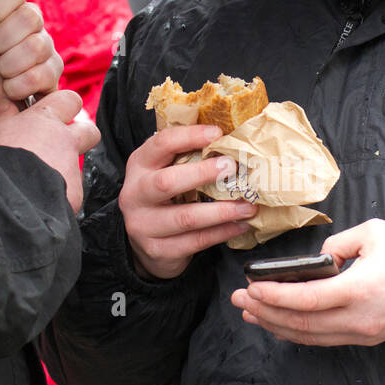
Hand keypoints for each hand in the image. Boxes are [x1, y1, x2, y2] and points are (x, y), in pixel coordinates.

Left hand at [0, 0, 62, 132]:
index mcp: (6, 10)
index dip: (0, 7)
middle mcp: (31, 27)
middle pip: (31, 17)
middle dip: (1, 41)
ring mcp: (46, 52)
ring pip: (39, 47)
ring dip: (9, 67)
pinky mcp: (53, 78)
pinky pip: (44, 74)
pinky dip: (19, 86)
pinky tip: (10, 91)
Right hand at [0, 90, 99, 211]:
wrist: (3, 195)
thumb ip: (9, 122)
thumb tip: (8, 111)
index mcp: (43, 120)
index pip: (68, 99)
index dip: (65, 108)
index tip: (55, 117)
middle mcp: (64, 140)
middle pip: (89, 131)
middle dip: (81, 140)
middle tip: (61, 151)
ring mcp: (73, 168)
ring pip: (76, 169)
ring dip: (63, 175)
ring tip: (40, 186)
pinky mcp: (75, 194)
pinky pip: (71, 194)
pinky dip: (59, 198)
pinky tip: (40, 204)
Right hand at [120, 124, 259, 279]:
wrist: (141, 243)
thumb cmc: (161, 197)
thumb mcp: (164, 170)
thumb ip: (187, 156)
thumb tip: (229, 141)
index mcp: (139, 166)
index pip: (160, 144)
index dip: (189, 137)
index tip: (217, 134)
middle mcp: (135, 194)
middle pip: (167, 182)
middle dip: (203, 174)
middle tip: (232, 168)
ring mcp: (143, 225)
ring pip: (186, 218)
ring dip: (222, 211)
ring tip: (248, 206)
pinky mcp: (158, 250)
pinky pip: (195, 241)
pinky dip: (221, 233)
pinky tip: (240, 225)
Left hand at [230, 219, 384, 346]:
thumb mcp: (375, 234)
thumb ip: (338, 244)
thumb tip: (317, 261)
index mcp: (359, 290)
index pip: (306, 299)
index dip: (275, 296)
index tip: (251, 287)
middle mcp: (357, 318)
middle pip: (301, 323)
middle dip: (265, 312)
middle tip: (239, 300)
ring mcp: (360, 332)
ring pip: (309, 336)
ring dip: (276, 325)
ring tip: (250, 313)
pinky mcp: (363, 338)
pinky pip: (322, 340)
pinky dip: (296, 333)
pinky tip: (278, 325)